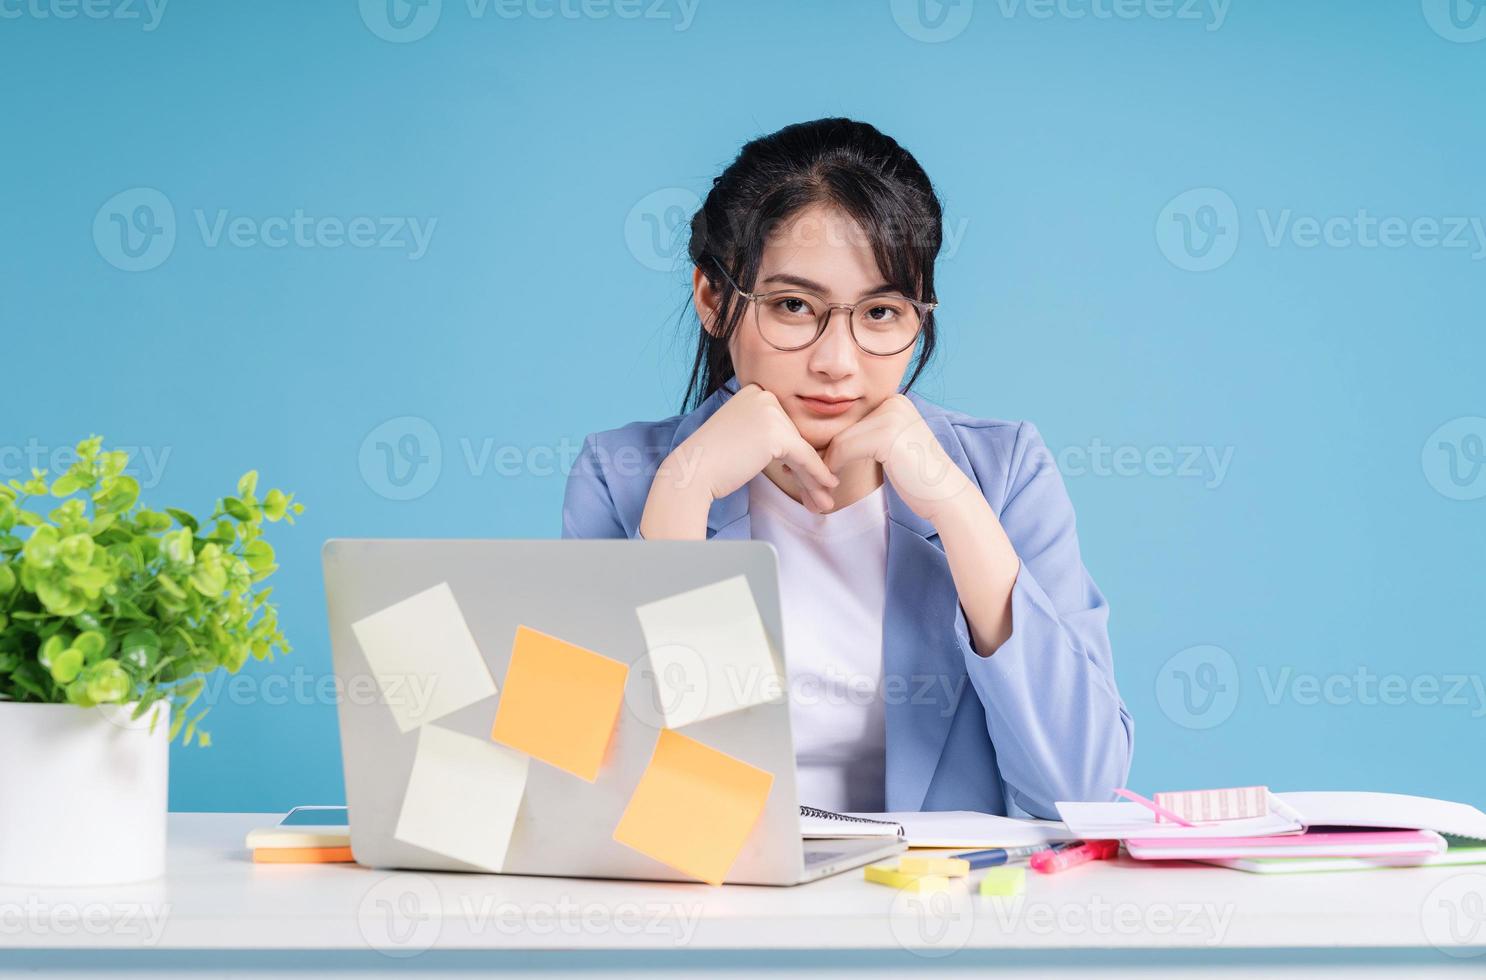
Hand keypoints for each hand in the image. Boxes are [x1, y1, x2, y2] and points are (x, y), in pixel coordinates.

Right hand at [667, 383, 839, 511]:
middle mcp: (764, 395)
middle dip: (806, 469)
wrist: (692, 472)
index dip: (795, 455)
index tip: (806, 479)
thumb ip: (766, 435)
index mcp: (754, 391)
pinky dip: (817, 476)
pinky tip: (827, 488)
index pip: (784, 425)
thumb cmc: (711, 461)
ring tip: (823, 501)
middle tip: (818, 494)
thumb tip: (796, 454)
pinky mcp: (777, 433)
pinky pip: (804, 458)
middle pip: (794, 437)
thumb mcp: (742, 436)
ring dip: (813, 478)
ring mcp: (770, 412)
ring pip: (801, 450)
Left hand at [822, 393, 975, 524]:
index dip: (834, 446)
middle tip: (817, 479)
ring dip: (827, 464)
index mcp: (894, 401)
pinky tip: (836, 482)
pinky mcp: (886, 434)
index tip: (822, 467)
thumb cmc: (917, 478)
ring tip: (822, 485)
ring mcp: (891, 416)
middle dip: (827, 455)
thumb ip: (866, 436)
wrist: (945, 496)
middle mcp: (893, 401)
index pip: (851, 421)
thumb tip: (823, 441)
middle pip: (843, 428)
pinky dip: (834, 467)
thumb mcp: (890, 447)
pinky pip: (844, 449)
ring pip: (840, 440)